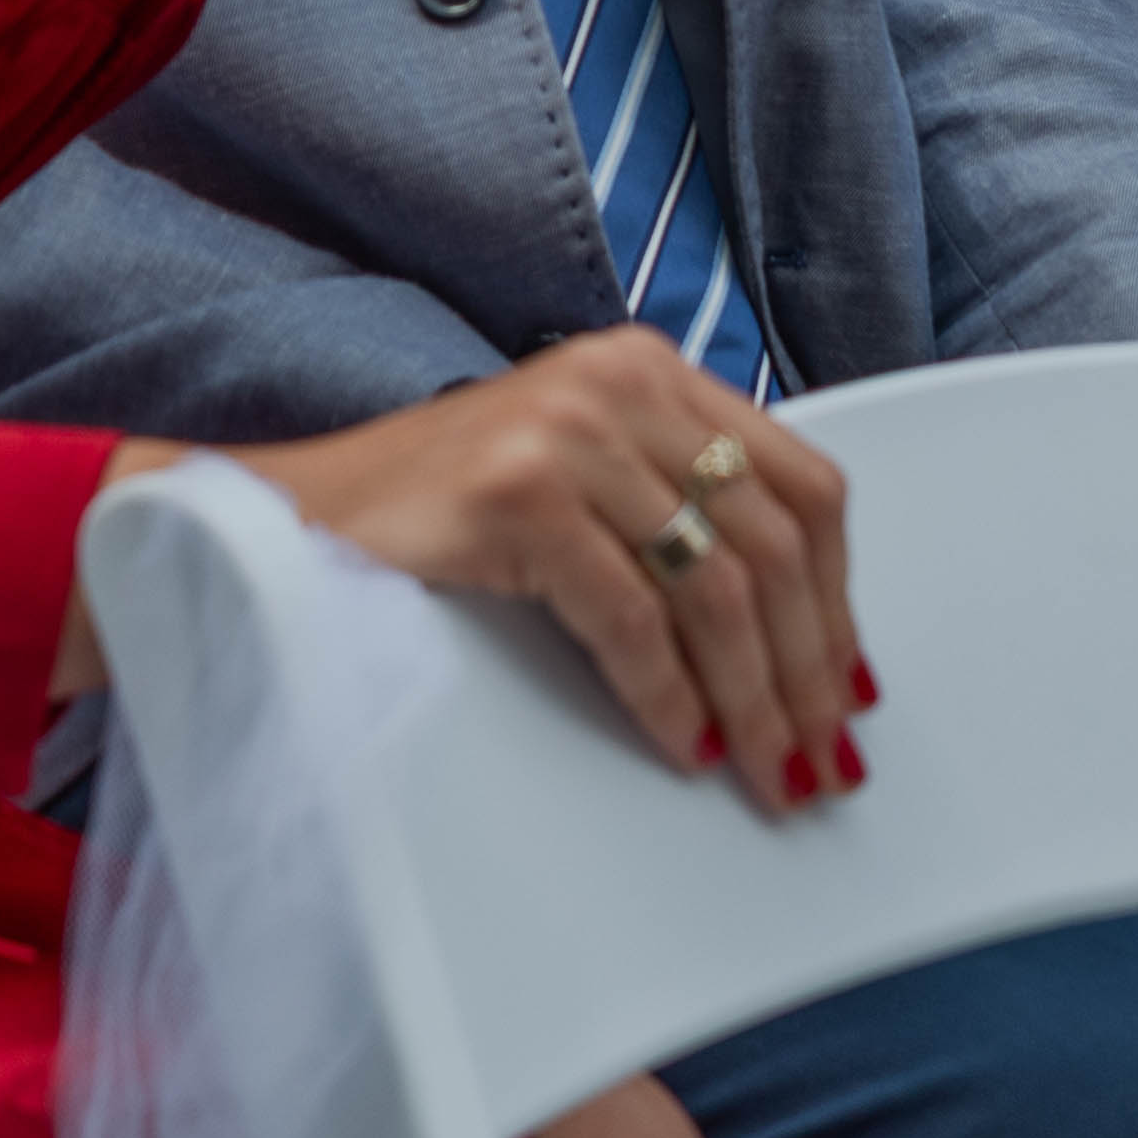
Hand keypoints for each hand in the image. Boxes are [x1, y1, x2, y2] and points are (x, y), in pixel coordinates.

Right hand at [219, 332, 862, 813]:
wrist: (291, 516)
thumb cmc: (433, 516)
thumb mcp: (577, 481)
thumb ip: (669, 512)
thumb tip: (790, 632)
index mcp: (648, 370)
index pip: (800, 482)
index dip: (838, 595)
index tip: (846, 684)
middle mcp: (619, 381)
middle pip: (772, 539)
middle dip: (807, 665)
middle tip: (816, 754)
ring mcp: (568, 430)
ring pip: (715, 585)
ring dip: (752, 697)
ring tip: (764, 767)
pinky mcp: (518, 489)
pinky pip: (630, 618)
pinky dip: (668, 697)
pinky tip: (682, 745)